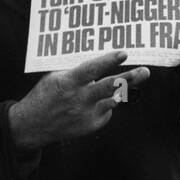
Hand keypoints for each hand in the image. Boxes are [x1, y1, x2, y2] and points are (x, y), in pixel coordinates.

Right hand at [9, 51, 150, 151]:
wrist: (33, 125)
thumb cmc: (45, 95)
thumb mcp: (55, 77)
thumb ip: (76, 72)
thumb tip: (100, 63)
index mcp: (68, 83)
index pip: (91, 70)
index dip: (108, 61)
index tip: (124, 53)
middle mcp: (79, 100)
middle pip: (109, 87)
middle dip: (129, 78)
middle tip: (145, 70)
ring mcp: (86, 115)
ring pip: (113, 99)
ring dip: (124, 88)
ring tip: (140, 74)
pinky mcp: (91, 126)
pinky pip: (106, 110)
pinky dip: (106, 102)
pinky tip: (97, 100)